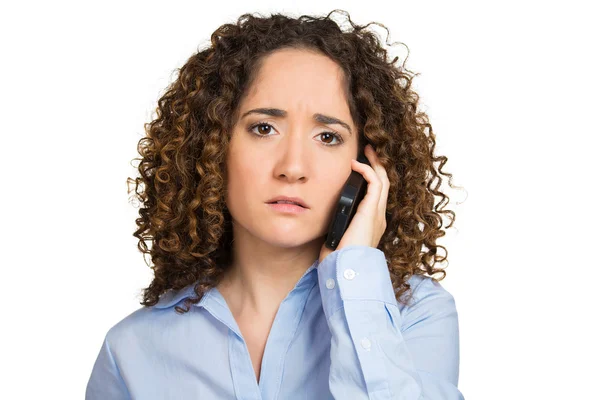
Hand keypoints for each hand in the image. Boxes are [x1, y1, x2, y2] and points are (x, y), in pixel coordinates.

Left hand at [318, 144, 389, 263]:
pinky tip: (356, 164)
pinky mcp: (371, 211)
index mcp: (371, 224)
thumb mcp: (337, 237)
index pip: (377, 196)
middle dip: (377, 165)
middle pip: (384, 184)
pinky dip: (367, 171)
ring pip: (383, 181)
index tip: (361, 166)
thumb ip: (337, 226)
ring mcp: (377, 214)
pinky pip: (375, 184)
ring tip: (367, 151)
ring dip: (375, 163)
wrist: (346, 269)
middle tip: (369, 151)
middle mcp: (378, 217)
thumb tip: (326, 218)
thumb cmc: (339, 259)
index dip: (372, 179)